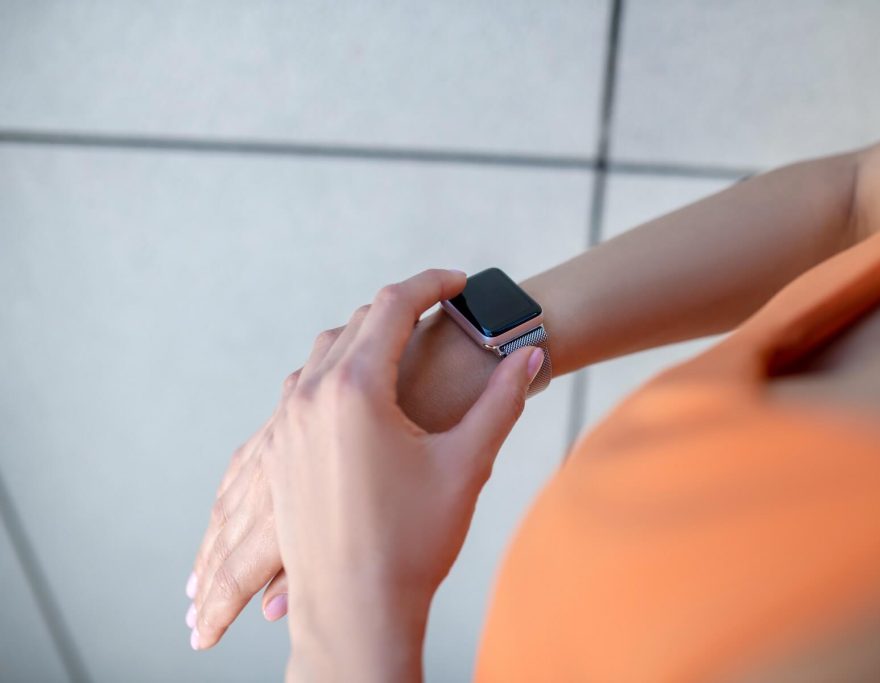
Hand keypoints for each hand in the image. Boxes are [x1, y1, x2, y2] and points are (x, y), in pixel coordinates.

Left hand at [184, 297, 499, 647]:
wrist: (353, 612)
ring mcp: (286, 425)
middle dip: (401, 309)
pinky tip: (359, 394)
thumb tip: (531, 356)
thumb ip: (502, 401)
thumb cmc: (411, 542)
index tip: (460, 282)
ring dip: (363, 339)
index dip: (433, 284)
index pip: (394, 304)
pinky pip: (301, 388)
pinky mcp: (277, 452)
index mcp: (355, 389)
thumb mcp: (467, 463)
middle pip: (357, 322)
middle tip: (441, 315)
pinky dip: (333, 372)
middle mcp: (310, 397)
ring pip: (323, 353)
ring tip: (402, 349)